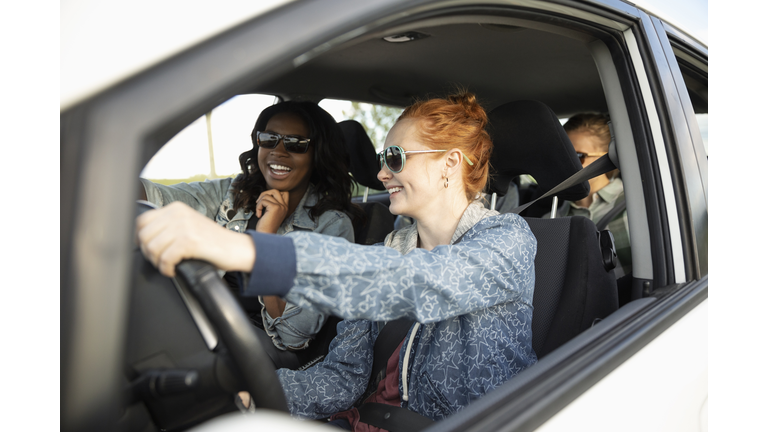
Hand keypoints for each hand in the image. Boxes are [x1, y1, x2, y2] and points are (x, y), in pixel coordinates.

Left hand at [136, 202, 255, 276]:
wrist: (237, 248)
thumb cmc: (213, 242)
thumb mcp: (188, 225)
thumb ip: (168, 226)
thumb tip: (143, 238)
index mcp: (176, 208)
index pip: (142, 221)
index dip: (139, 238)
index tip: (147, 249)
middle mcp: (178, 214)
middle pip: (144, 236)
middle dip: (148, 253)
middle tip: (160, 261)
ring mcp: (184, 226)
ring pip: (152, 248)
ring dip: (157, 262)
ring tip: (168, 265)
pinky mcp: (190, 241)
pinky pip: (165, 259)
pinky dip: (166, 269)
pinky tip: (174, 270)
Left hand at [254, 189, 289, 232]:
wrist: (266, 234)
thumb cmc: (267, 225)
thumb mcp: (272, 212)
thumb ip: (273, 203)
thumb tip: (266, 194)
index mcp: (285, 207)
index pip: (284, 192)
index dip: (273, 193)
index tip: (265, 200)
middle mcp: (284, 206)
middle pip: (275, 190)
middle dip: (264, 193)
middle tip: (259, 202)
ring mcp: (280, 206)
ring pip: (267, 195)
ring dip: (259, 202)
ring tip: (259, 210)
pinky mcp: (274, 208)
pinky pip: (263, 201)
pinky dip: (258, 207)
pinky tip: (259, 214)